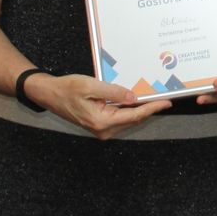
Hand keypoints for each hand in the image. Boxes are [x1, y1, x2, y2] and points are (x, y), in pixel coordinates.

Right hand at [25, 72, 167, 139]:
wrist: (50, 94)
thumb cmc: (67, 89)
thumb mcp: (90, 86)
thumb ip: (113, 92)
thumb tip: (133, 97)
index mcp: (102, 121)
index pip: (134, 115)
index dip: (152, 108)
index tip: (166, 103)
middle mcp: (103, 130)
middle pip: (133, 119)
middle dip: (149, 109)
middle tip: (164, 98)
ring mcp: (101, 129)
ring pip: (127, 119)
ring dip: (140, 110)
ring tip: (154, 98)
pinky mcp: (100, 125)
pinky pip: (120, 118)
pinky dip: (129, 110)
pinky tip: (136, 101)